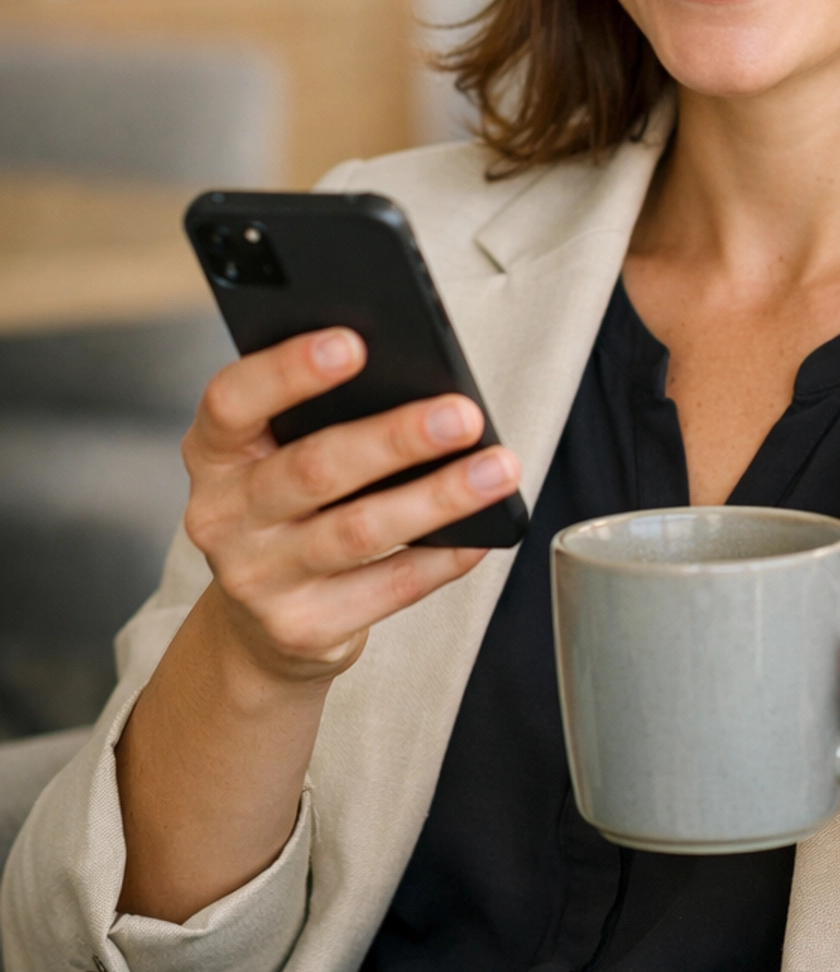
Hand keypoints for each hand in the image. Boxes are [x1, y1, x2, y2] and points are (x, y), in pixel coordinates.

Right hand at [182, 327, 521, 686]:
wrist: (259, 625)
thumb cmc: (287, 510)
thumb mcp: (276, 456)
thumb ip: (320, 417)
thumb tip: (418, 382)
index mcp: (213, 453)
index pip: (232, 402)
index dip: (287, 371)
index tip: (352, 344)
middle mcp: (222, 516)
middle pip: (313, 468)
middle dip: (395, 437)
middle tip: (462, 414)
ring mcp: (257, 578)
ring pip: (358, 530)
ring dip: (437, 497)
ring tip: (495, 469)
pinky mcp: (300, 627)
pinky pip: (387, 587)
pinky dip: (442, 559)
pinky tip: (480, 533)